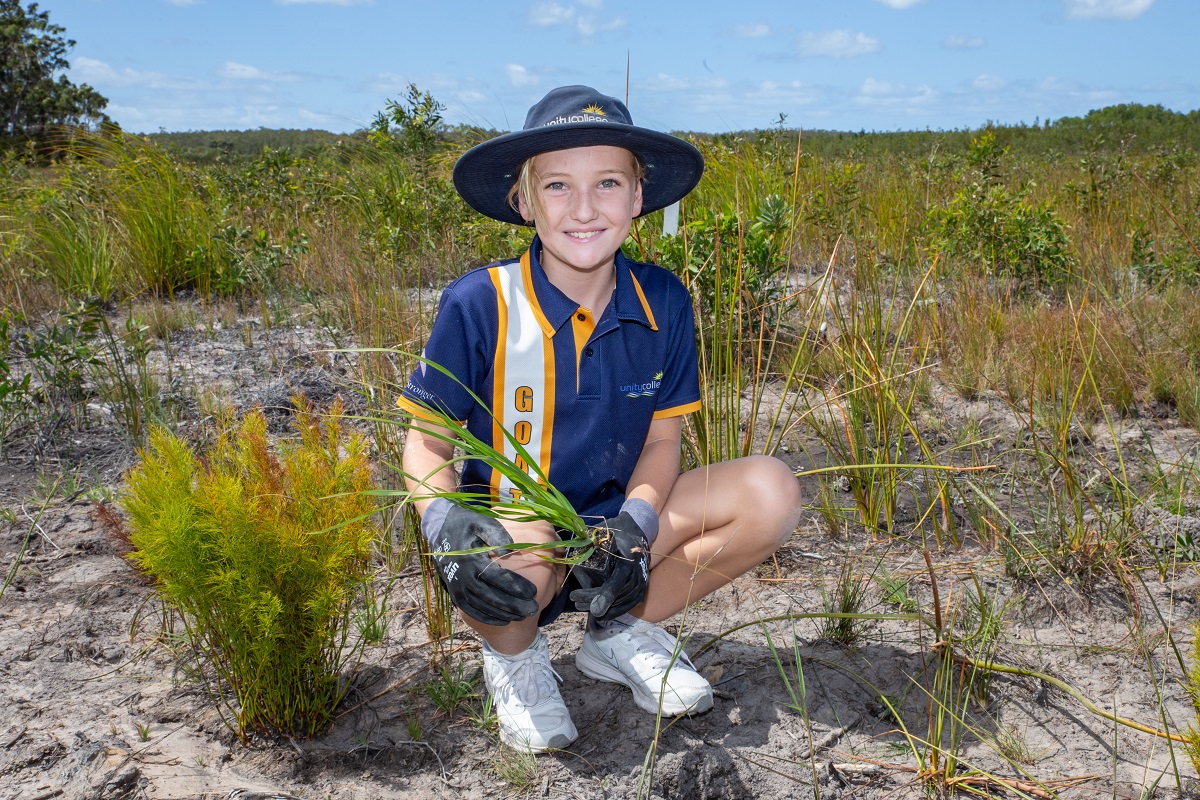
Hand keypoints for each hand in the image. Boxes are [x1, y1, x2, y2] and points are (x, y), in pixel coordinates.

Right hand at [425, 501, 538, 625]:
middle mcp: (463, 577)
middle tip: (533, 609)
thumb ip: (496, 534)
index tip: (534, 592)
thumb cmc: (467, 525)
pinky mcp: (455, 594)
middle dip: (514, 605)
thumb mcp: (482, 522)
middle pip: (492, 596)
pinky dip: (487, 618)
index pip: (497, 578)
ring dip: (503, 613)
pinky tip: (504, 620)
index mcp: (471, 560)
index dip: (516, 586)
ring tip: (523, 616)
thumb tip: (509, 552)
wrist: (440, 529)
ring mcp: (458, 588)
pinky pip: (471, 611)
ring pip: (483, 607)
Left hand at [570, 510, 650, 620]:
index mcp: (628, 561)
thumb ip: (588, 538)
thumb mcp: (603, 533)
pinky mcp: (639, 592)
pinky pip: (626, 607)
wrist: (636, 534)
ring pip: (620, 605)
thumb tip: (571, 542)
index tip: (594, 609)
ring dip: (601, 609)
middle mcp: (637, 575)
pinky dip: (611, 612)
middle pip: (617, 597)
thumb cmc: (616, 533)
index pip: (618, 583)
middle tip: (575, 601)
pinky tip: (596, 613)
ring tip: (579, 606)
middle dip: (595, 602)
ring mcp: (640, 585)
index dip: (606, 596)